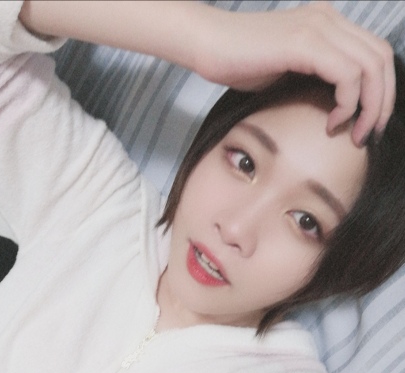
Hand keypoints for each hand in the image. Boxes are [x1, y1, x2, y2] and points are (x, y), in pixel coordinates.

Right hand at [194, 2, 394, 146]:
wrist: (206, 45)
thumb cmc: (237, 62)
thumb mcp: (285, 74)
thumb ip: (314, 81)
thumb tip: (334, 109)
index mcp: (327, 25)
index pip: (375, 54)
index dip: (381, 92)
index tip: (368, 125)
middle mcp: (329, 20)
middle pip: (382, 59)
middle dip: (382, 103)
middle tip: (369, 135)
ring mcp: (319, 27)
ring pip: (371, 67)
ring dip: (369, 108)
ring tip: (353, 135)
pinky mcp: (305, 42)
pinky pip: (347, 75)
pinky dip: (347, 104)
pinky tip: (331, 124)